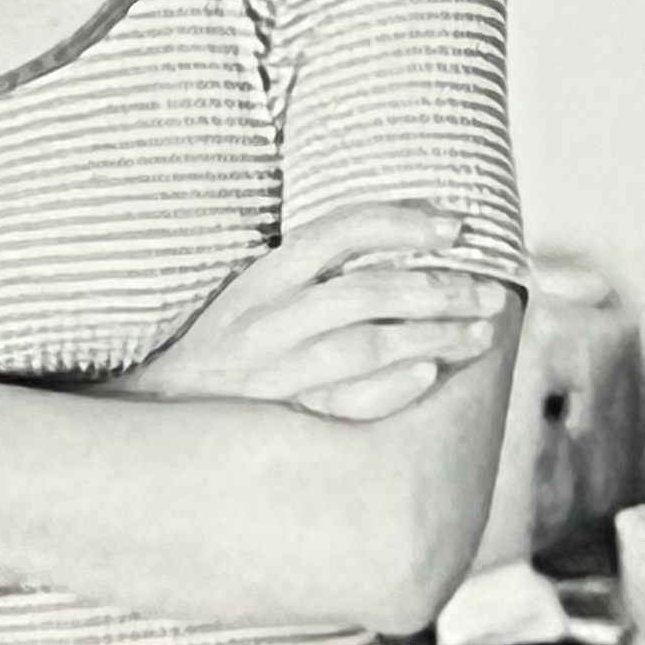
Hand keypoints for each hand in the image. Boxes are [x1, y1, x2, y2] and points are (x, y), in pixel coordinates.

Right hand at [116, 201, 507, 423]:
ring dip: (430, 335)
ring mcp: (273, 373)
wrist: (153, 424)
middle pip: (365, 289)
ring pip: (362, 342)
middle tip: (491, 293)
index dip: (402, 220)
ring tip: (479, 335)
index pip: (341, 228)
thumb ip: (318, 271)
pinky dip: (386, 388)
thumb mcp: (257, 295)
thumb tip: (408, 236)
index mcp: (265, 277)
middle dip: (437, 287)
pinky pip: (340, 403)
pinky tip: (427, 377)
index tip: (458, 227)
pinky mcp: (279, 423)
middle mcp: (268, 318)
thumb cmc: (223, 352)